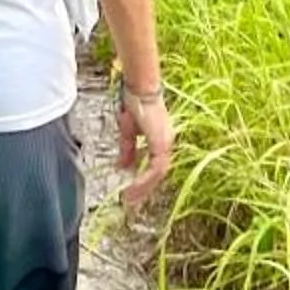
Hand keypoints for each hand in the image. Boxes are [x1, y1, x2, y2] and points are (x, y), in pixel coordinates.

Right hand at [117, 87, 173, 207]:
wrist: (138, 89)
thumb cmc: (135, 103)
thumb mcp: (128, 132)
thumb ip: (127, 151)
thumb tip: (123, 168)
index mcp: (160, 140)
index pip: (155, 166)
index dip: (144, 180)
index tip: (131, 191)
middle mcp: (166, 143)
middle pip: (158, 173)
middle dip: (144, 189)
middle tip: (130, 201)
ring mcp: (165, 143)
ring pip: (158, 174)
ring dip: (143, 187)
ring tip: (129, 197)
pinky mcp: (161, 143)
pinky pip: (155, 168)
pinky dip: (144, 179)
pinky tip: (133, 186)